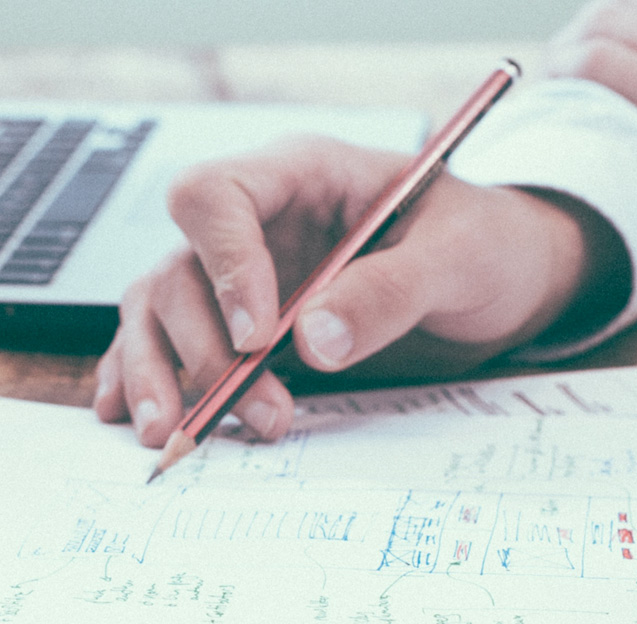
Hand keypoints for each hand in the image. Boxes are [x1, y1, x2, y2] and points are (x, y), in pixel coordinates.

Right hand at [94, 136, 627, 446]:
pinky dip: (142, 378)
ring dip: (160, 374)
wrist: (506, 278)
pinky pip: (167, 342)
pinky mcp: (239, 324)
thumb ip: (389, 291)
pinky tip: (130, 418)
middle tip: (256, 412)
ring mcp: (240, 274)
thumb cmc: (485, 245)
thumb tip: (313, 340)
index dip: (223, 265)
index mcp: (302, 175)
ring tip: (176, 435)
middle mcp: (256, 222)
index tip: (257, 336)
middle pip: (178, 269)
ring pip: (158, 311)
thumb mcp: (459, 258)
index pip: (215, 196)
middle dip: (202, 348)